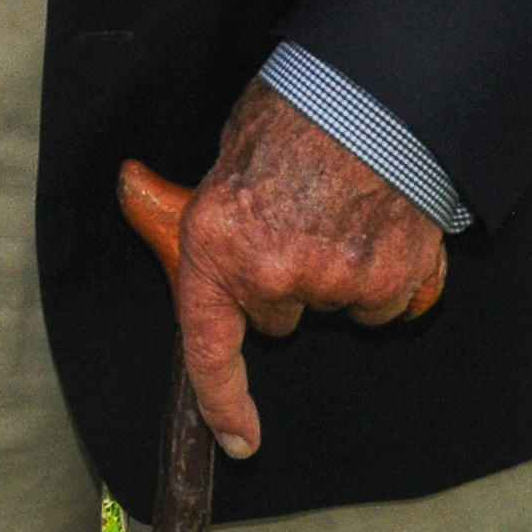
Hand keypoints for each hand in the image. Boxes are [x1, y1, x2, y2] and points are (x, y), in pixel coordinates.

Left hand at [168, 79, 446, 463]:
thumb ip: (187, 202)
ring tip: (341, 207)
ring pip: (337, 306)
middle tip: (296, 219)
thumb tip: (134, 189)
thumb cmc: (291, 113)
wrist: (370, 91)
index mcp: (218, 249)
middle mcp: (276, 277)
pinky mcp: (397, 280)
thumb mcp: (220, 159)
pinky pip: (388, 302)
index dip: (223, 403)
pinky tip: (381, 221)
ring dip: (340, 273)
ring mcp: (340, 284)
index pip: (210, 348)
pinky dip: (389, 273)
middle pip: (279, 316)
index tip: (239, 441)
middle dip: (285, 281)